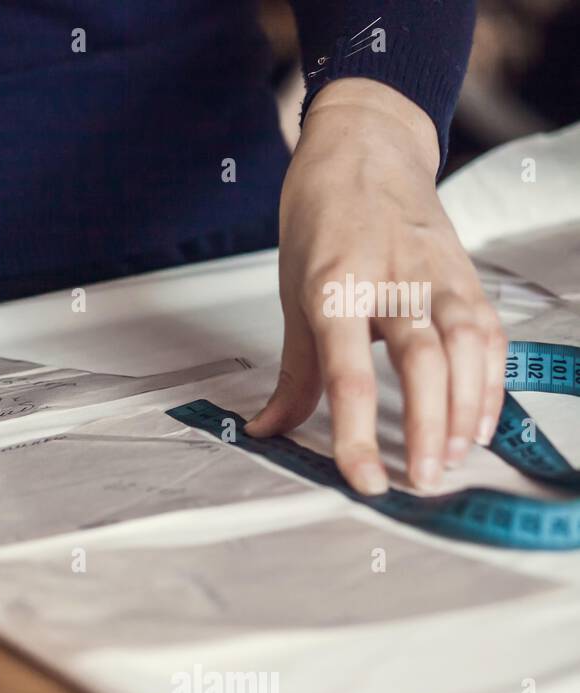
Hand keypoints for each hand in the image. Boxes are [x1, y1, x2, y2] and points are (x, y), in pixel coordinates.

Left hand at [246, 79, 506, 494]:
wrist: (365, 147)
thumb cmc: (323, 218)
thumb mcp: (293, 293)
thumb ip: (293, 372)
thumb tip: (268, 429)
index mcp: (334, 288)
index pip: (347, 375)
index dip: (356, 433)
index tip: (362, 477)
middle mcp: (389, 280)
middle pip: (419, 363)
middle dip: (426, 428)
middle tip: (420, 479)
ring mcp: (433, 274)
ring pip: (463, 347)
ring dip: (465, 410)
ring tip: (453, 457)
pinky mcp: (464, 274)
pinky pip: (488, 332)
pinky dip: (490, 380)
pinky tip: (480, 418)